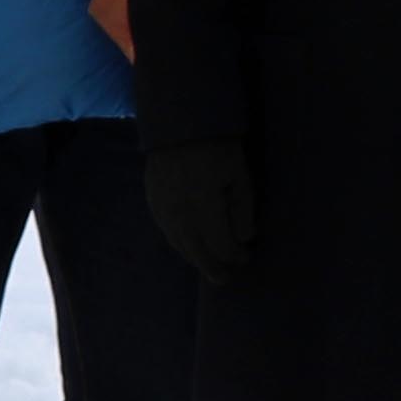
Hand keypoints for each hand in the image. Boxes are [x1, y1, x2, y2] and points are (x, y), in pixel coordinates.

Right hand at [144, 141, 259, 282]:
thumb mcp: (239, 174)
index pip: (221, 245)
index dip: (236, 255)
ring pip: (179, 245)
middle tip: (226, 279)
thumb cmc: (217, 146)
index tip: (247, 255)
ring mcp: (162, 208)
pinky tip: (189, 245)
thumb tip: (245, 238)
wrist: (179, 122)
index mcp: (204, 207)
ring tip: (209, 266)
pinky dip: (180, 244)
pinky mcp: (152, 201)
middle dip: (214, 268)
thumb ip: (243, 209)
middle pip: (197, 253)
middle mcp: (180, 214)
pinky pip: (166, 232)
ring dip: (195, 259)